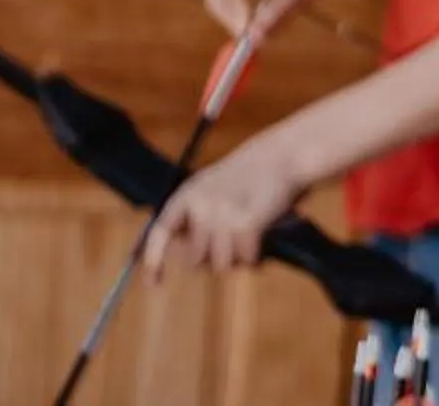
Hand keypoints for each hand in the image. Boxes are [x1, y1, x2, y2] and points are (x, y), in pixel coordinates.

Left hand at [142, 130, 305, 278]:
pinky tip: (266, 238)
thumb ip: (196, 221)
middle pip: (195, 261)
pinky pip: (247, 260)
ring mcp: (222, 214)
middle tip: (235, 242)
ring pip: (222, 265)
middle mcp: (200, 204)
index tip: (153, 284)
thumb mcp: (213, 190)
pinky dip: (257, 256)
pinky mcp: (246, 223)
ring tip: (253, 235)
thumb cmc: (251, 177)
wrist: (284, 154)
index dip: (153, 260)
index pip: (160, 232)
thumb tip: (189, 259)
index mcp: (187, 194)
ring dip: (239, 258)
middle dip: (215, 258)